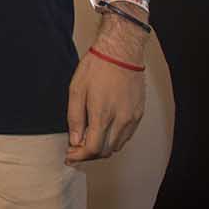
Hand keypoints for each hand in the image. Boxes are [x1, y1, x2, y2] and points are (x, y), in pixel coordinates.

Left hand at [65, 35, 145, 163]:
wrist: (121, 52)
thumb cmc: (97, 67)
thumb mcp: (76, 90)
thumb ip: (75, 118)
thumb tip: (75, 140)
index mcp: (103, 115)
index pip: (93, 149)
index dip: (80, 156)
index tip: (70, 155)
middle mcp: (121, 120)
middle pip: (106, 151)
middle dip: (89, 154)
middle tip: (76, 149)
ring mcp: (132, 118)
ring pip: (117, 145)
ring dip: (102, 148)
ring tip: (88, 139)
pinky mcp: (139, 114)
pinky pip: (126, 135)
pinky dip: (114, 139)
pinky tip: (103, 130)